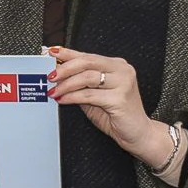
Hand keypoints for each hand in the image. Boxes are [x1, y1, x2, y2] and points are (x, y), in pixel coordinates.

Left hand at [47, 46, 163, 164]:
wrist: (137, 134)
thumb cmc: (116, 115)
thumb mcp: (94, 95)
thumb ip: (80, 83)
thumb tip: (57, 74)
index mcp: (116, 65)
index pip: (88, 55)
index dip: (67, 53)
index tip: (50, 53)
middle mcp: (122, 70)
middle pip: (87, 61)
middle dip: (65, 68)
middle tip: (50, 76)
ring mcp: (123, 83)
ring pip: (87, 77)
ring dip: (66, 85)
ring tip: (54, 91)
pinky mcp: (120, 99)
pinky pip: (90, 95)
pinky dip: (73, 97)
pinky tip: (63, 99)